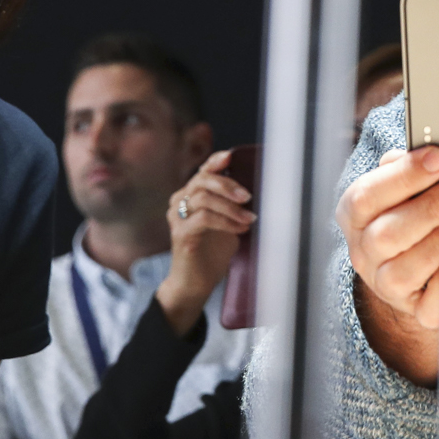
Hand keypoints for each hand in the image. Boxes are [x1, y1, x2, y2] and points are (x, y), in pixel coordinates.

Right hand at [156, 150, 255, 335]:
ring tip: (249, 218)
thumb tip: (261, 188)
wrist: (196, 282)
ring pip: (204, 199)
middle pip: (203, 180)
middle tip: (248, 196)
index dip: (216, 161)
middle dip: (229, 185)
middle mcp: (180, 202)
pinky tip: (239, 229)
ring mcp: (178, 217)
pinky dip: (226, 222)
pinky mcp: (181, 234)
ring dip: (231, 207)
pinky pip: (204, 219)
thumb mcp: (228, 221)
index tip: (231, 156)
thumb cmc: (213, 250)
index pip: (203, 170)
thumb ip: (234, 204)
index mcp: (191, 194)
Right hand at [337, 145, 438, 385]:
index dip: (404, 176)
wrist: (415, 270)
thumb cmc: (410, 214)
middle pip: (386, 235)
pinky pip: (431, 303)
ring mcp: (385, 286)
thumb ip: (405, 167)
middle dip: (431, 208)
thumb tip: (429, 150)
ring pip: (405, 271)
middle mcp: (363, 253)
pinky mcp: (416, 310)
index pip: (366, 196)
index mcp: (355, 216)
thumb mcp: (400, 186)